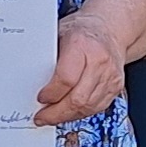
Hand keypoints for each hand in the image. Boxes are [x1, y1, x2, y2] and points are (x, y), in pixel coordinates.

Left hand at [35, 11, 129, 125]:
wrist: (109, 29)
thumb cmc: (81, 31)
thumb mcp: (58, 35)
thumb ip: (47, 57)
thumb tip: (30, 82)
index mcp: (81, 45)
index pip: (66, 79)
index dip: (51, 93)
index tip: (40, 98)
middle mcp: (99, 61)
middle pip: (78, 98)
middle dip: (57, 113)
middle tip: (42, 117)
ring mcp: (111, 75)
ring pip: (88, 107)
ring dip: (68, 116)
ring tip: (53, 116)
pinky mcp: (116, 86)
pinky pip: (97, 107)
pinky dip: (81, 113)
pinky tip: (69, 112)